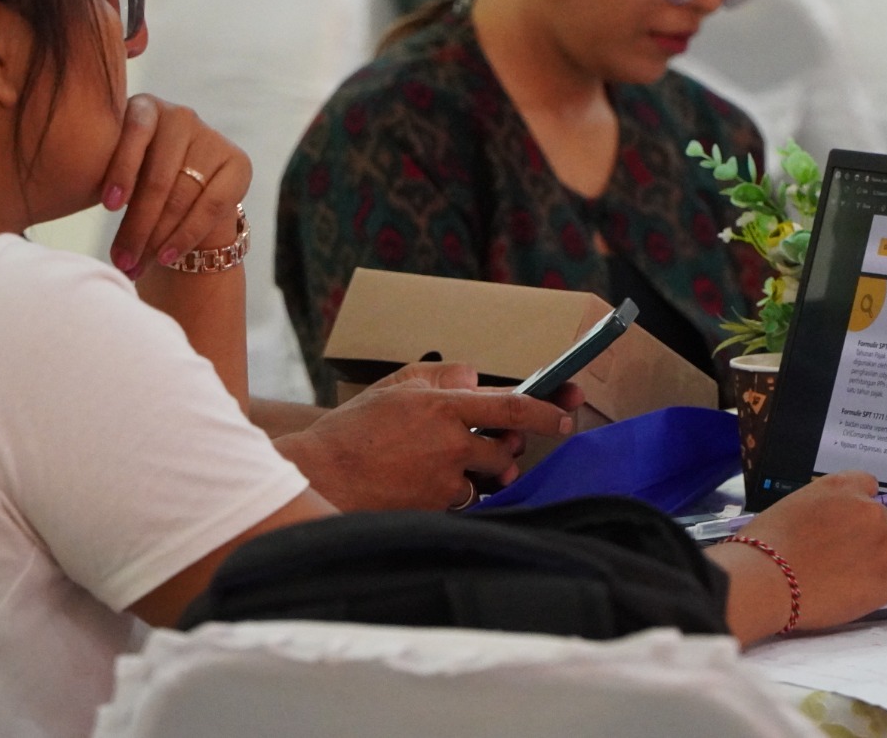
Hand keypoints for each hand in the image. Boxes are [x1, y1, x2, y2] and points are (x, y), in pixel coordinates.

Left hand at [101, 94, 250, 277]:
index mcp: (144, 107)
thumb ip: (104, 177)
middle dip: (137, 225)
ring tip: (134, 266)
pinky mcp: (238, 163)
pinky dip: (185, 236)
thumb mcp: (116, 173)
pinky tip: (166, 256)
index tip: (109, 207)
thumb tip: (80, 205)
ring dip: (156, 239)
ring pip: (182, 197)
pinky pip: (211, 206)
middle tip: (120, 260)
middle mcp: (181, 116)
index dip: (122, 170)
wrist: (185, 195)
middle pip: (159, 177)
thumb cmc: (136, 182)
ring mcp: (212, 138)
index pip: (135, 133)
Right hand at [274, 361, 576, 511]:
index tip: (567, 414)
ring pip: (486, 480)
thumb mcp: (393, 387)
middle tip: (491, 444)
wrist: (319, 476)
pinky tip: (425, 486)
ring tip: (444, 465)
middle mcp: (449, 443)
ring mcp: (443, 480)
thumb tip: (475, 378)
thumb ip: (440, 378)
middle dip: (506, 448)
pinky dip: (455, 495)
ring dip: (479, 473)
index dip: (545, 410)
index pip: (510, 405)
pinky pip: (463, 502)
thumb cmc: (352, 431)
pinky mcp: (436, 509)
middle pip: (505, 448)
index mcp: (440, 405)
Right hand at [707, 471, 886, 644]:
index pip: (869, 484)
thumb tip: (830, 527)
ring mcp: (883, 542)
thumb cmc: (763, 548)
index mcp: (838, 487)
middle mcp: (866, 509)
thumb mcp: (791, 508)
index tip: (853, 522)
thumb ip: (820, 510)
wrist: (764, 578)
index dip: (863, 504)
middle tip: (875, 546)